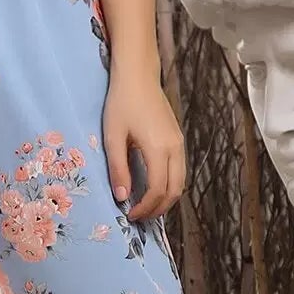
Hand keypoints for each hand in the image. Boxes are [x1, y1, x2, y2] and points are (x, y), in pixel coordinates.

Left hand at [103, 64, 184, 221]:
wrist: (138, 76)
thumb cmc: (121, 103)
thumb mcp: (113, 137)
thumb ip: (118, 169)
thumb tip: (122, 197)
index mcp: (159, 148)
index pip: (158, 190)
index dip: (145, 208)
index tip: (129, 215)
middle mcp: (175, 148)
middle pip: (175, 190)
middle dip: (159, 209)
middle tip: (140, 217)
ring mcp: (179, 143)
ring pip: (180, 181)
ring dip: (165, 198)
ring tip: (145, 206)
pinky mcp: (178, 138)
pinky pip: (179, 170)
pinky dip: (169, 185)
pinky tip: (152, 187)